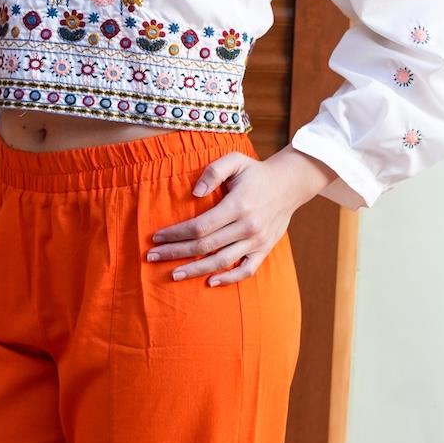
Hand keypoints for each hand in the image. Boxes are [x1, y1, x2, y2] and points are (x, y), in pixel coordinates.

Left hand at [145, 146, 332, 285]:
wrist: (291, 183)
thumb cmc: (256, 171)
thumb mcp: (235, 160)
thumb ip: (213, 171)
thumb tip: (194, 193)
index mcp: (238, 205)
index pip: (200, 226)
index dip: (175, 234)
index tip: (156, 237)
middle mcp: (247, 226)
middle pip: (205, 246)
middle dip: (176, 253)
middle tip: (152, 257)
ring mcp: (257, 241)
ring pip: (222, 262)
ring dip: (195, 270)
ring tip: (174, 274)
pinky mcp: (264, 249)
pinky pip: (246, 270)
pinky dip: (229, 280)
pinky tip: (209, 282)